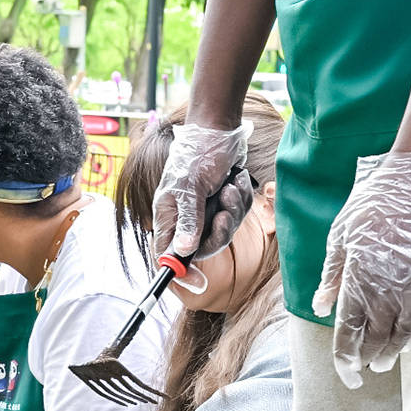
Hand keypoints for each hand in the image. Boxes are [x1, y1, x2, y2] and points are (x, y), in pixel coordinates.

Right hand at [153, 122, 255, 264]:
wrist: (219, 129)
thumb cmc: (197, 154)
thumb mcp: (190, 187)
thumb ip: (189, 220)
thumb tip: (184, 251)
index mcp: (169, 215)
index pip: (169, 253)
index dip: (181, 271)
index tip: (198, 282)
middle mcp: (186, 217)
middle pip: (204, 246)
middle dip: (220, 231)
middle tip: (225, 213)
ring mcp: (206, 210)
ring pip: (225, 230)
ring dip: (233, 210)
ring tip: (230, 187)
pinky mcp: (223, 202)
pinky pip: (237, 214)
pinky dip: (240, 199)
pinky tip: (237, 180)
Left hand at [314, 150, 410, 386]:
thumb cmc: (377, 201)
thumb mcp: (341, 233)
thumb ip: (332, 275)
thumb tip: (321, 306)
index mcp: (361, 276)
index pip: (350, 330)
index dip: (346, 357)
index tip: (346, 374)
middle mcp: (390, 288)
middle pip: (376, 337)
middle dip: (366, 359)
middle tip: (360, 373)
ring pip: (403, 334)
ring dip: (391, 352)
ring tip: (383, 363)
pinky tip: (407, 342)